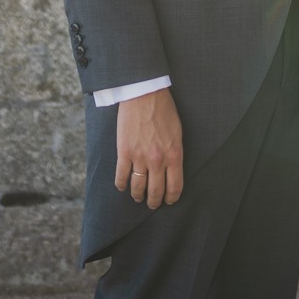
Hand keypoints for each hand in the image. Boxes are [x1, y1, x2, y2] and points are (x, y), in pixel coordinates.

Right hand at [115, 87, 183, 208]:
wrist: (145, 94)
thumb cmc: (164, 110)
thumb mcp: (177, 133)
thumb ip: (174, 153)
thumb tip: (172, 169)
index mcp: (174, 155)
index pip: (174, 186)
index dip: (172, 198)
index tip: (169, 201)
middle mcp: (157, 160)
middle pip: (155, 191)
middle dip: (154, 201)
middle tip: (152, 204)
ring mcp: (139, 157)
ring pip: (137, 187)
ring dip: (138, 195)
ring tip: (138, 197)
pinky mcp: (124, 152)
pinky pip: (121, 176)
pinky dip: (121, 184)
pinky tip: (122, 186)